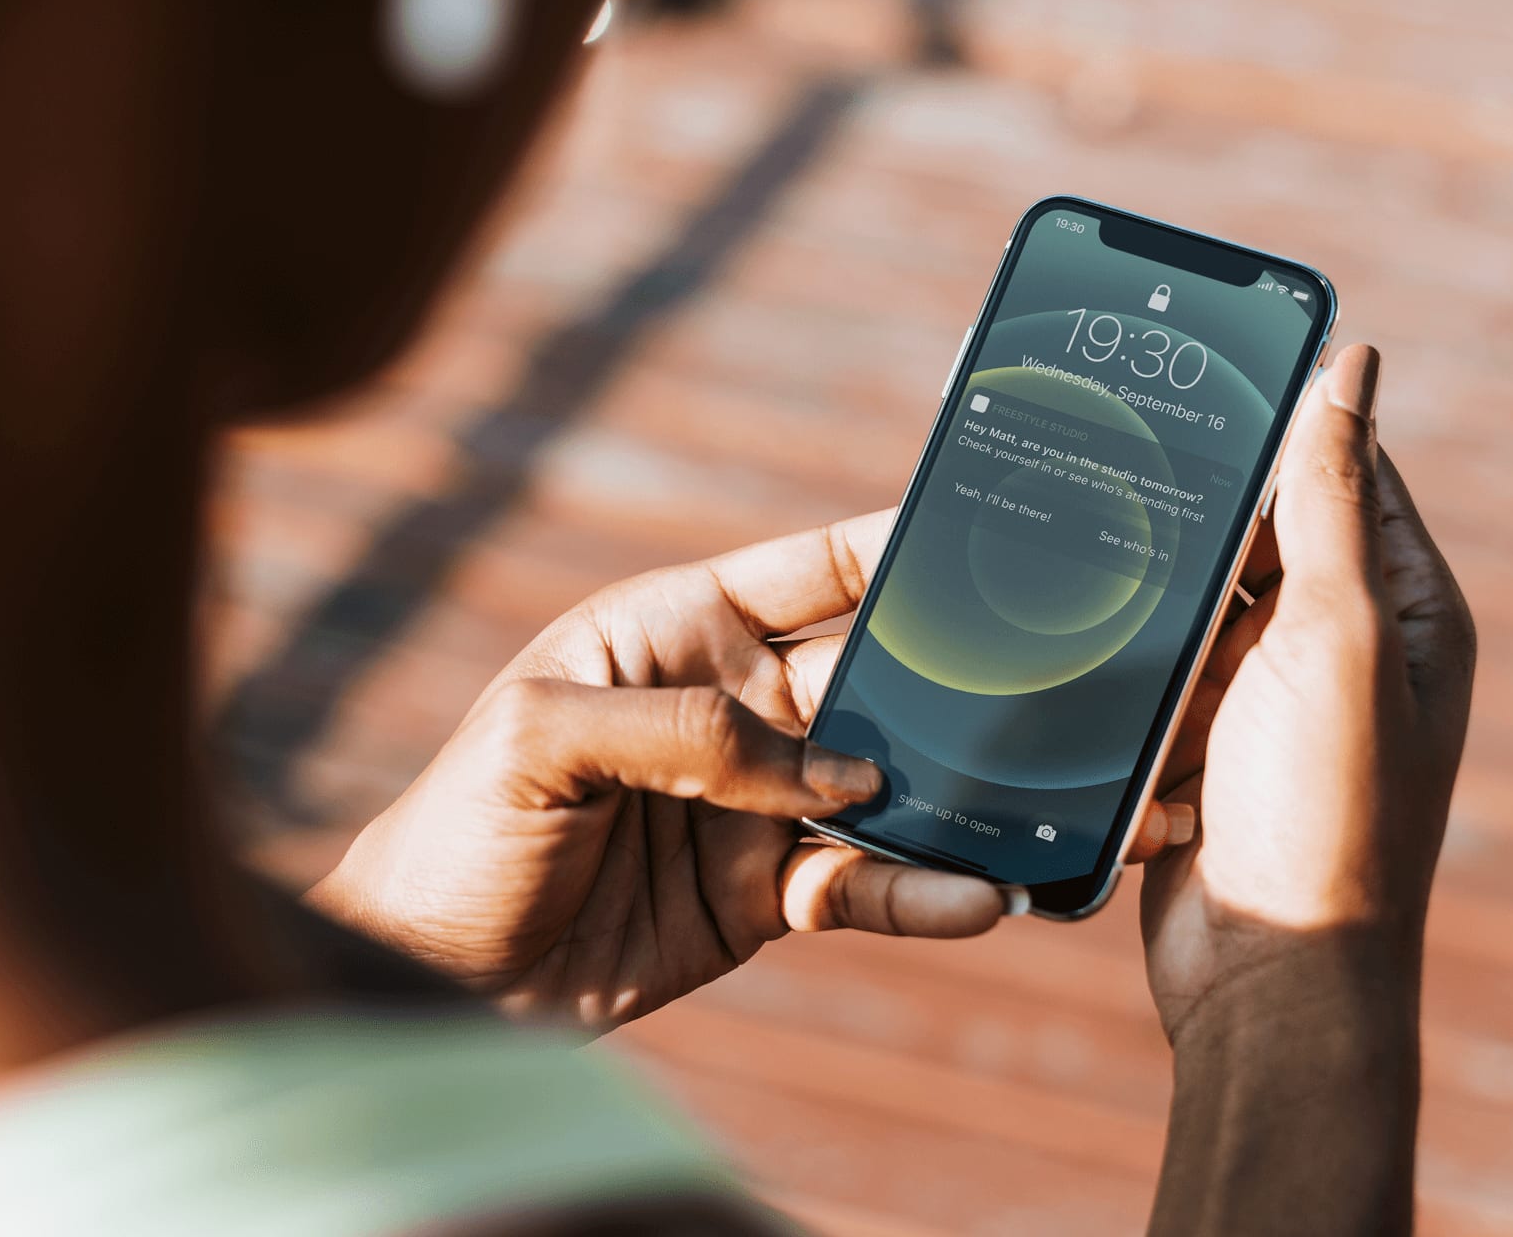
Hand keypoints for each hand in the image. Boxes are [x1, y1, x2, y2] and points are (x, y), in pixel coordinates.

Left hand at [313, 518, 1083, 1029]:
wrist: (432, 978)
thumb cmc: (459, 827)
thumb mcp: (544, 740)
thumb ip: (688, 733)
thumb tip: (839, 769)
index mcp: (679, 630)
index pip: (817, 571)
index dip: (905, 548)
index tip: (1004, 534)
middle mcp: (736, 707)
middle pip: (881, 680)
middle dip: (973, 680)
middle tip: (1080, 682)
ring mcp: (758, 804)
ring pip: (893, 786)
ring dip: (976, 795)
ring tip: (1074, 803)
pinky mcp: (764, 896)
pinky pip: (863, 883)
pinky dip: (924, 891)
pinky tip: (980, 898)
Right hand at [1139, 344, 1476, 1039]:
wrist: (1264, 970)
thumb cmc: (1325, 811)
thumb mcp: (1339, 636)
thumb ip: (1333, 500)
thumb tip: (1352, 365)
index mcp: (1407, 611)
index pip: (1347, 473)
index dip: (1282, 420)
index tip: (1200, 372)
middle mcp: (1344, 649)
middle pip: (1255, 536)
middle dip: (1191, 514)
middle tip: (1106, 453)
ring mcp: (1268, 701)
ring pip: (1191, 602)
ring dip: (1148, 590)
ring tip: (1074, 539)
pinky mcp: (1200, 746)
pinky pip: (1153, 670)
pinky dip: (1121, 655)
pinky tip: (1066, 625)